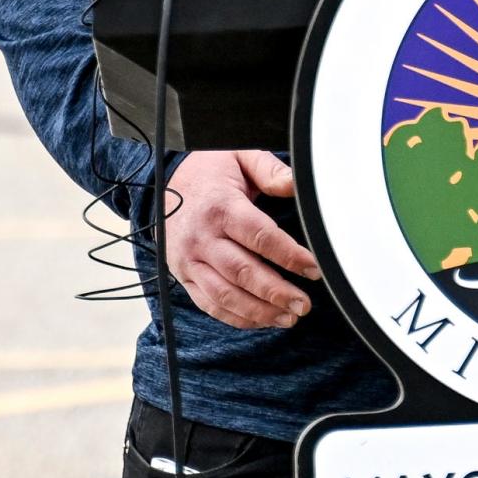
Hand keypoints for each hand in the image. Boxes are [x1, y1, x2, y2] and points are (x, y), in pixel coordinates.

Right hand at [163, 149, 320, 328]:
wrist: (164, 182)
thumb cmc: (210, 171)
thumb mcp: (240, 156)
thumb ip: (269, 170)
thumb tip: (295, 184)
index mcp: (220, 206)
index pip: (260, 237)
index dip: (289, 255)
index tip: (313, 268)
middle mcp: (202, 237)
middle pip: (243, 272)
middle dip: (277, 292)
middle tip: (304, 304)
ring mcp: (190, 260)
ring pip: (225, 295)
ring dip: (259, 311)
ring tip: (289, 317)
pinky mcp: (183, 276)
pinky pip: (209, 304)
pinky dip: (236, 317)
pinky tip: (262, 320)